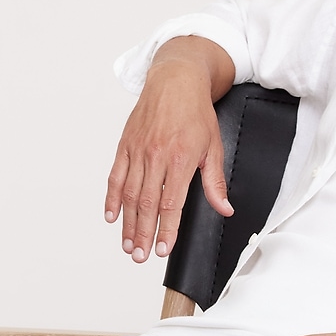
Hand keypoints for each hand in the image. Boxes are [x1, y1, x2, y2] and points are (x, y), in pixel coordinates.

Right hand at [105, 39, 233, 263]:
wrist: (175, 80)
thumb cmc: (195, 112)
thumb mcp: (213, 146)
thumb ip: (215, 182)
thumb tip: (225, 208)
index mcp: (180, 158)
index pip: (171, 203)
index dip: (166, 229)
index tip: (162, 249)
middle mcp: (156, 156)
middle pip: (146, 204)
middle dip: (142, 233)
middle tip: (139, 256)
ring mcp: (138, 151)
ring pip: (128, 194)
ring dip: (126, 223)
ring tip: (127, 244)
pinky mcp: (125, 145)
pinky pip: (115, 176)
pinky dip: (111, 198)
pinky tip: (111, 216)